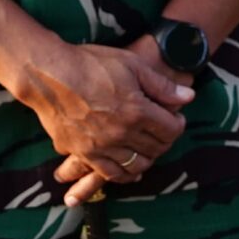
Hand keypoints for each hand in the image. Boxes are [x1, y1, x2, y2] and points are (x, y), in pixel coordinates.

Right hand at [10, 41, 192, 201]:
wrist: (49, 74)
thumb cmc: (90, 64)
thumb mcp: (131, 65)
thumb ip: (162, 85)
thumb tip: (189, 96)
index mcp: (137, 110)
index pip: (170, 129)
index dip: (177, 124)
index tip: (174, 118)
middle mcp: (122, 133)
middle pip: (156, 148)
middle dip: (164, 140)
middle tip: (162, 131)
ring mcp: (102, 146)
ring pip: (136, 165)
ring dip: (147, 158)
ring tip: (146, 147)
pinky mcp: (83, 153)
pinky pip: (110, 174)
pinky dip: (124, 174)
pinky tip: (129, 168)